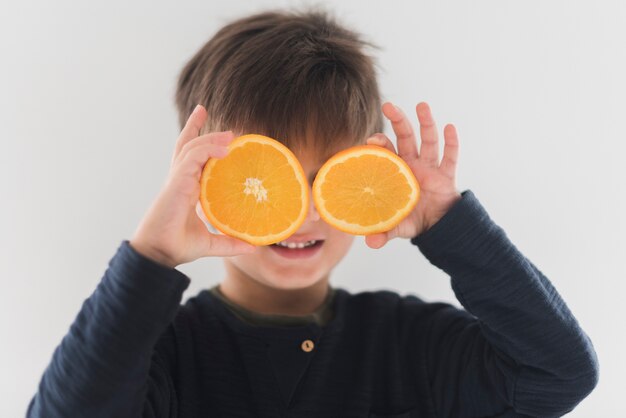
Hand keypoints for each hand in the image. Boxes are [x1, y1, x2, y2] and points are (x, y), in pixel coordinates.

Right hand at [130, 104, 256, 267]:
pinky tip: (224, 150)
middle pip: (185, 145)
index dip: (199, 141)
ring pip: (191, 148)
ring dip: (209, 137)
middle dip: (193, 126)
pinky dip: (207, 150)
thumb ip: (230, 242)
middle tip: (203, 109)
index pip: (191, 158)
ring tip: (229, 134)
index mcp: (186, 188)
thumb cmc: (177, 246)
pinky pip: (191, 159)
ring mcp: (177, 180)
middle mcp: (180, 180)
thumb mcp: (210, 243)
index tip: (212, 132)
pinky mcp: (176, 183)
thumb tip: (253, 247)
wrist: (159, 255)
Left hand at [365, 102, 461, 248]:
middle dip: (399, 121)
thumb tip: (370, 242)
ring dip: (426, 123)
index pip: (386, 152)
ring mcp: (430, 168)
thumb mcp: (397, 227)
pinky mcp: (447, 175)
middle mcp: (412, 165)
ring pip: (428, 140)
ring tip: (422, 105)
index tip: (371, 139)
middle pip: (405, 138)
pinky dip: (452, 142)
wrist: (437, 228)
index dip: (379, 144)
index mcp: (396, 173)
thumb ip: (384, 233)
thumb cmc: (412, 221)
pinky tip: (450, 127)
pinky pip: (450, 156)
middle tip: (389, 106)